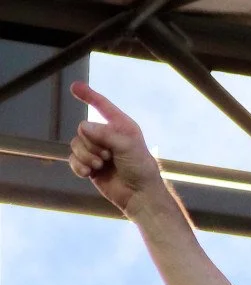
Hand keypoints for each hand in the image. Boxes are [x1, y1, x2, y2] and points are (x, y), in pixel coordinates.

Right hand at [67, 81, 164, 214]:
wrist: (140, 196)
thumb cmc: (140, 169)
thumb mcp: (127, 145)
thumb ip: (105, 133)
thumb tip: (83, 128)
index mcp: (119, 126)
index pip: (102, 105)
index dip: (89, 95)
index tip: (74, 87)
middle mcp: (106, 136)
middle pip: (82, 129)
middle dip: (92, 144)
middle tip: (109, 157)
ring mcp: (97, 152)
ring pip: (76, 144)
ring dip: (86, 156)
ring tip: (101, 166)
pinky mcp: (90, 167)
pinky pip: (73, 160)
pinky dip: (79, 166)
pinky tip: (89, 173)